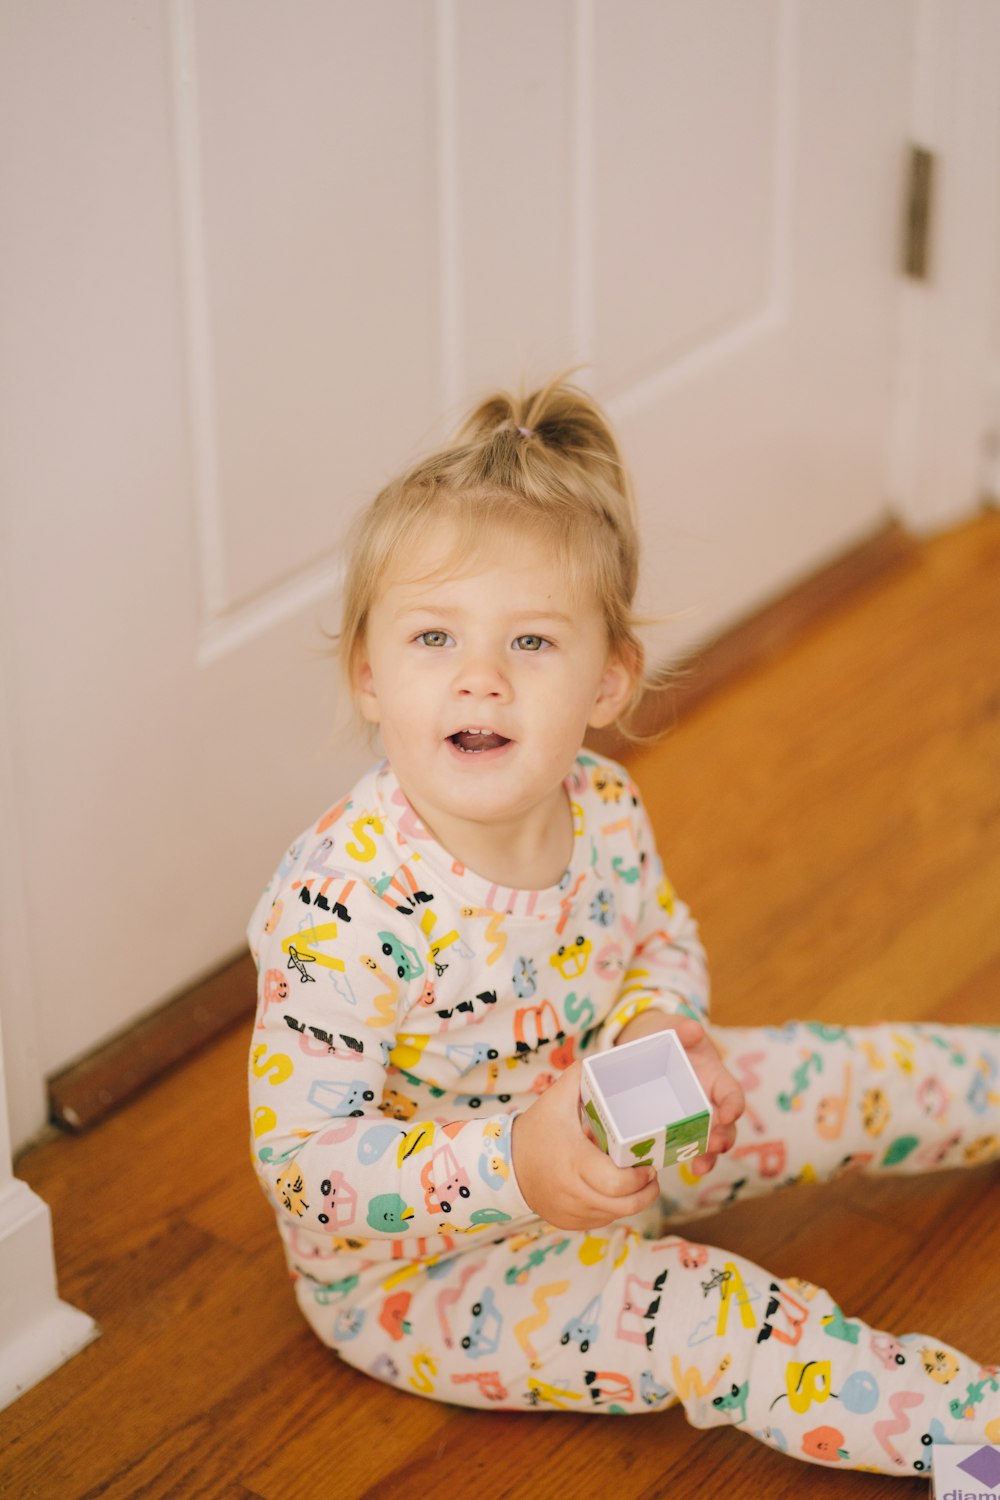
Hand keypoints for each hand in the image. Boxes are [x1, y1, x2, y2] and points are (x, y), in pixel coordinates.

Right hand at [511, 1062, 661, 1229]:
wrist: (503, 1165)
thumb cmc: (535, 1130)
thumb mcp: (555, 1099)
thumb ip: (579, 1076)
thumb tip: (603, 1059)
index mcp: (575, 1162)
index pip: (618, 1183)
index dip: (640, 1179)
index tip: (649, 1165)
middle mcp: (574, 1192)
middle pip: (623, 1205)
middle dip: (645, 1193)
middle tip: (650, 1176)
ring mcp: (570, 1212)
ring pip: (614, 1215)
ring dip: (631, 1202)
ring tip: (638, 1183)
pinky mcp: (567, 1222)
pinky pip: (600, 1221)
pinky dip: (612, 1209)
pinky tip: (614, 1194)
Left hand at [616, 1010, 744, 1176]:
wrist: (645, 1047)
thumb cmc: (667, 1037)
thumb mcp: (673, 1028)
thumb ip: (682, 1028)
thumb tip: (692, 1028)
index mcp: (714, 1078)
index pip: (732, 1094)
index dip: (733, 1105)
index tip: (727, 1114)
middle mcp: (708, 1103)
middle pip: (725, 1127)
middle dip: (723, 1139)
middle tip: (713, 1146)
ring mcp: (691, 1119)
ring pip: (707, 1143)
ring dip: (707, 1157)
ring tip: (698, 1168)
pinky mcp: (672, 1128)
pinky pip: (680, 1148)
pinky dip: (678, 1158)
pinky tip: (666, 1166)